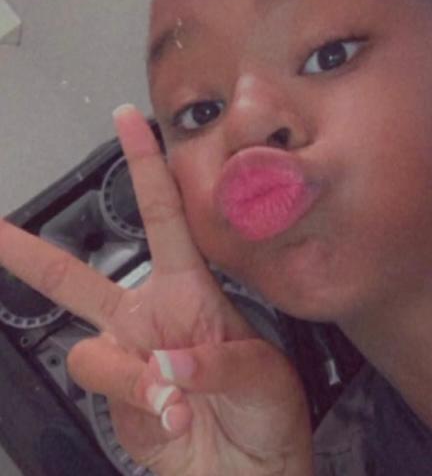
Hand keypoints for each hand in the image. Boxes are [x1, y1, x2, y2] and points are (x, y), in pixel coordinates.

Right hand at [0, 105, 313, 475]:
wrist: (251, 474)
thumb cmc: (268, 415)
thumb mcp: (264, 378)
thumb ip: (217, 365)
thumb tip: (166, 364)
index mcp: (193, 291)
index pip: (166, 216)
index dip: (147, 167)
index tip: (130, 121)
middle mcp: (152, 318)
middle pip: (82, 277)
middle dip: (33, 254)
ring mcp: (129, 359)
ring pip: (91, 348)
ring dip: (131, 377)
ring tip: (177, 400)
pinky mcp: (116, 399)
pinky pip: (103, 391)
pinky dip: (137, 407)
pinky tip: (172, 419)